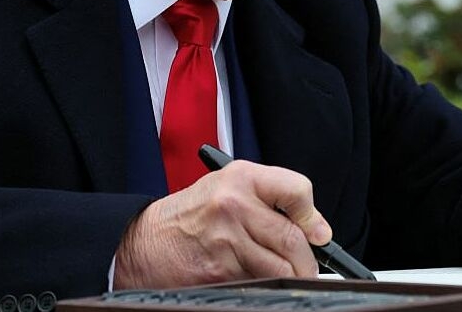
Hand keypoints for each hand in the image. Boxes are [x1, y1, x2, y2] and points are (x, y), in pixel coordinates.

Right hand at [114, 160, 331, 287]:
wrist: (143, 243)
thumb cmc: (189, 216)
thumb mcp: (226, 188)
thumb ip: (268, 199)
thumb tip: (315, 226)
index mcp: (241, 177)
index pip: (297, 190)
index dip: (313, 216)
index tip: (318, 232)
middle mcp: (235, 204)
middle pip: (293, 238)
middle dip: (308, 260)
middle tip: (308, 267)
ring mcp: (227, 239)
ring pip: (280, 267)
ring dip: (289, 276)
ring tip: (284, 274)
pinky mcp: (220, 270)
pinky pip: (258, 282)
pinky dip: (263, 285)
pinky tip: (252, 278)